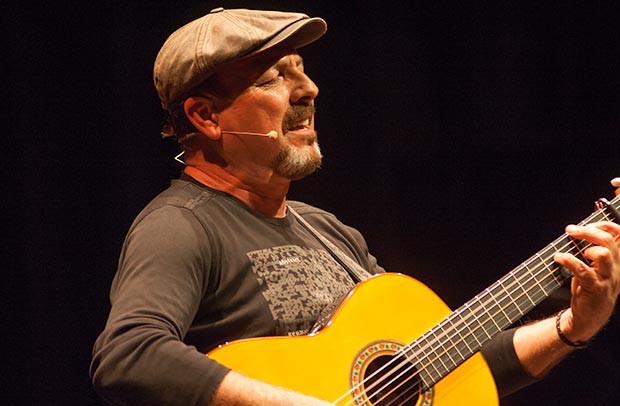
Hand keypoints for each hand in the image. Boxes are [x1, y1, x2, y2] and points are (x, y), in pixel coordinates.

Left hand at [554, 221, 619, 342]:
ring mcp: (608, 279)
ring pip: (604, 254)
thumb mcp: (596, 268)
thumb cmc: (589, 289)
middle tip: (571, 230)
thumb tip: (579, 229)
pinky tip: (558, 258)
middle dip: (588, 231)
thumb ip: (593, 250)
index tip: (587, 224)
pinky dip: (568, 260)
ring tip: (573, 250)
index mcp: (617, 261)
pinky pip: (583, 270)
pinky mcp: (595, 289)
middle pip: (609, 241)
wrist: (587, 318)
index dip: (605, 225)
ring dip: (586, 247)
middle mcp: (616, 268)